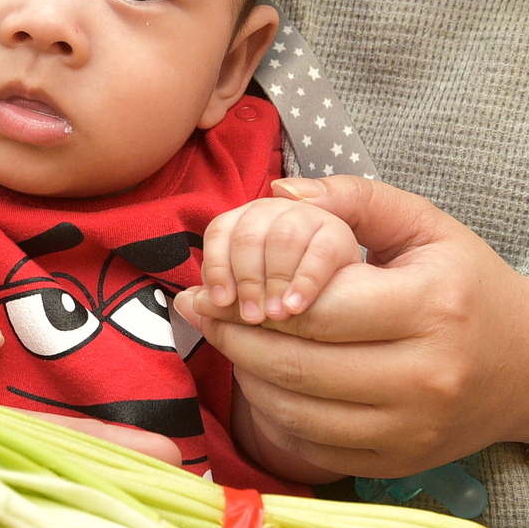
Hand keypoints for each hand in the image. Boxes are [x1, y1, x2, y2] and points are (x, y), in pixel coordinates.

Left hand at [176, 177, 528, 482]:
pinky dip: (274, 417)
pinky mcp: (398, 465)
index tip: (215, 282)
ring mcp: (412, 430)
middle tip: (200, 311)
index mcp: (433, 308)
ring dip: (246, 377)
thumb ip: (352, 197)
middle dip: (234, 336)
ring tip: (229, 342)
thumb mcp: (425, 224)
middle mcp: (426, 377)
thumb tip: (276, 194)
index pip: (318, 310)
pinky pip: (311, 448)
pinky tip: (263, 383)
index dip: (258, 298)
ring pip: (295, 412)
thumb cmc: (470, 284)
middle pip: (297, 366)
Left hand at [198, 195, 362, 323]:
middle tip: (250, 317)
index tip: (220, 300)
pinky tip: (296, 306)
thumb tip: (187, 301)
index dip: (216, 266)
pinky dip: (305, 281)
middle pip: (248, 236)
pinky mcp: (338, 233)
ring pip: (281, 239)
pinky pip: (320, 252)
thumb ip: (221, 298)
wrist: (341, 290)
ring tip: (275, 315)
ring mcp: (307, 218)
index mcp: (245, 221)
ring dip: (274, 281)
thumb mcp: (249, 296)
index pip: (220, 231)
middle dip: (246, 281)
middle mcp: (273, 210)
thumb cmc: (283, 296)